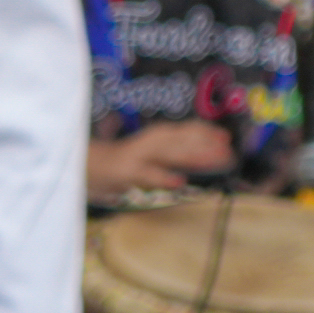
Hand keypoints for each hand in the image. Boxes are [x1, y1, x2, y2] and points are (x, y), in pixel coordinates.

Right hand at [83, 124, 234, 207]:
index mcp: (155, 136)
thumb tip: (204, 158)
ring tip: (214, 160)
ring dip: (193, 155)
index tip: (226, 138)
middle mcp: (148, 142)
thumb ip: (173, 156)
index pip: (184, 130)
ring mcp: (137, 156)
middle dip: (206, 144)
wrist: (85, 167)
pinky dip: (163, 177)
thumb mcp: (151, 157)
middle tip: (229, 152)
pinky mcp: (125, 172)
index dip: (206, 131)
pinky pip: (147, 175)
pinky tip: (180, 182)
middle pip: (181, 140)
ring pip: (168, 153)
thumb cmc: (123, 163)